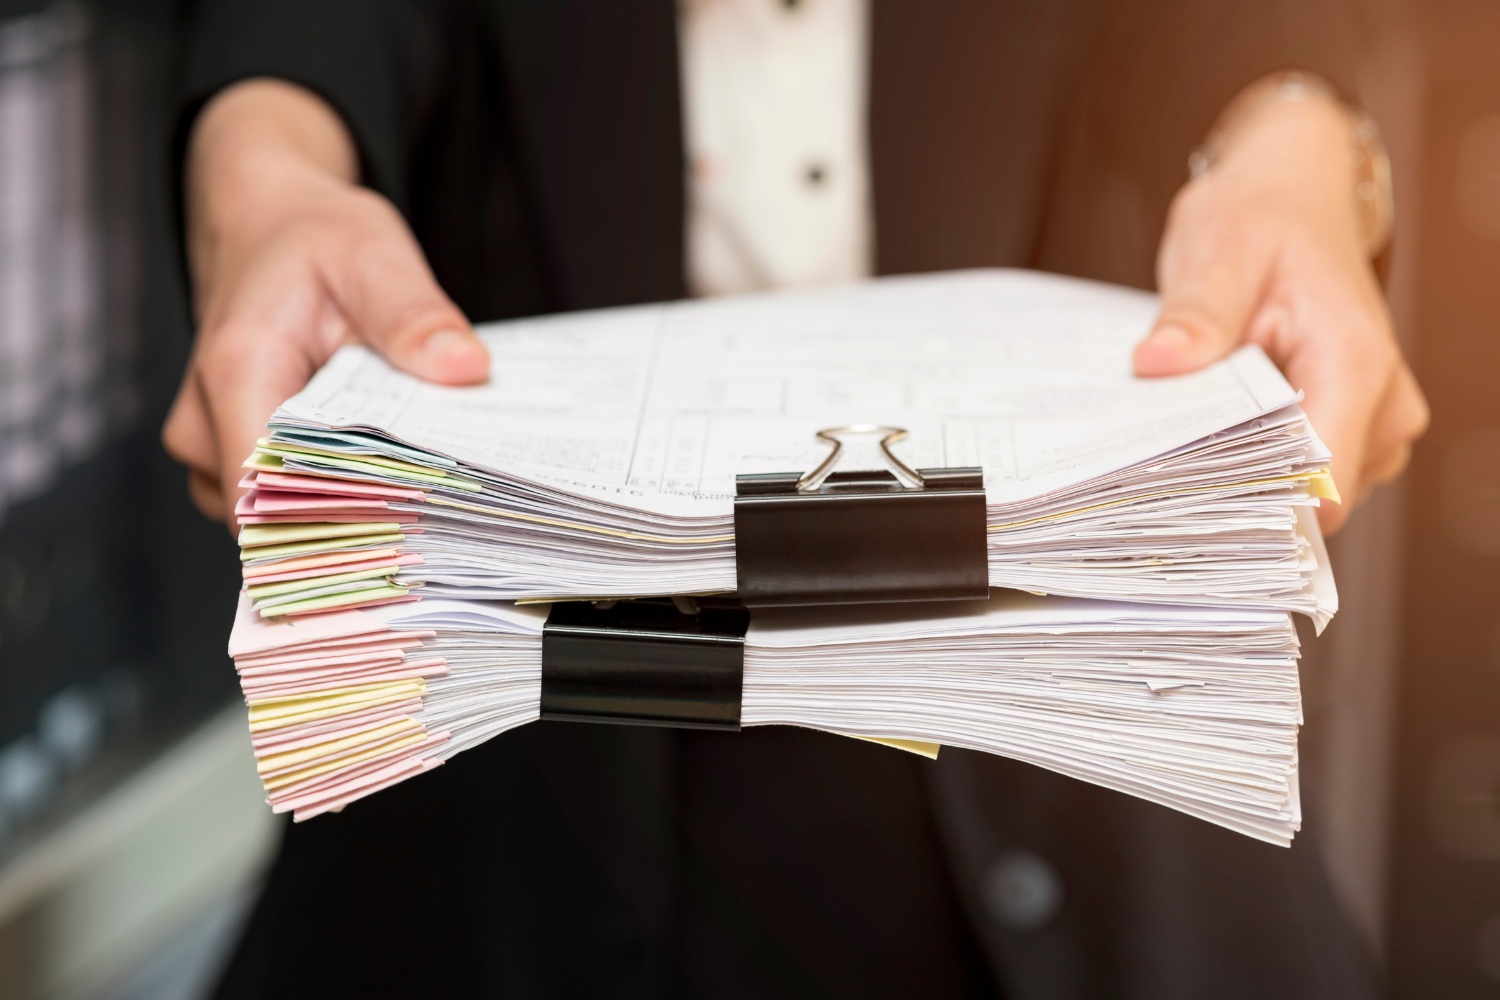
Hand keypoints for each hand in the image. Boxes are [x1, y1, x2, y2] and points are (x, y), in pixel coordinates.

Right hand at [162, 79, 489, 524]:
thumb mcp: (373, 255)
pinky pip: (284, 502)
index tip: (411, 537)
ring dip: (352, 509)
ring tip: (421, 484)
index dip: (337, 529)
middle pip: (281, 517)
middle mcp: (206, 423)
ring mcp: (212, 446)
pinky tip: (390, 473)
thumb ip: (414, 315)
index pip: (269, 495)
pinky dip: (339, 494)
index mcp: (237, 372)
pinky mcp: (234, 456)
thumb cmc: (313, 238)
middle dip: (361, 521)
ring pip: (284, 518)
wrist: (269, 225)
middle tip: (442, 511)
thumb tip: (465, 366)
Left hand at [1133, 84, 1427, 533]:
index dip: (1256, 503)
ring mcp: (1371, 421)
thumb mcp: (1220, 252)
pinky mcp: (1347, 425)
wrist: (1290, 197)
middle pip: (1310, 499)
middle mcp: (1381, 404)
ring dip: (1242, 474)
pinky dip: (1250, 460)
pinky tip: (1208, 428)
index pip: (1321, 485)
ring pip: (1303, 493)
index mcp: (1356, 364)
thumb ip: (1196, 316)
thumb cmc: (1263, 219)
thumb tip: (1159, 362)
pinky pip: (1298, 471)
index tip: (1186, 494)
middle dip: (1239, 487)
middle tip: (1168, 454)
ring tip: (1189, 429)